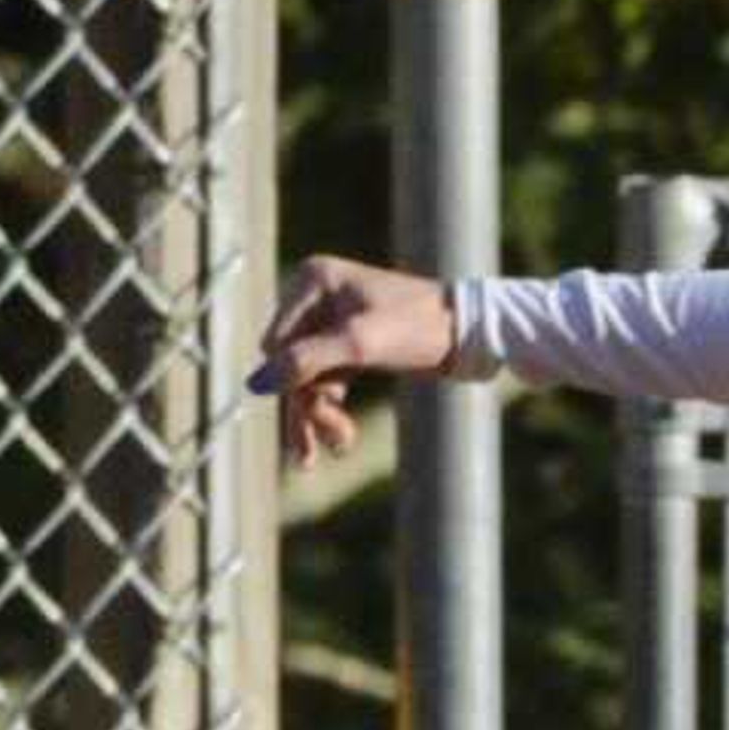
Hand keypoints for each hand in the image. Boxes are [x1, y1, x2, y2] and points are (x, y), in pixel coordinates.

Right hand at [252, 254, 460, 471]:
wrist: (473, 331)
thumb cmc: (420, 327)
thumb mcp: (360, 343)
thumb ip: (307, 360)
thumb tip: (255, 383)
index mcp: (313, 281)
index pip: (277, 341)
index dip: (289, 379)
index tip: (312, 412)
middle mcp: (318, 297)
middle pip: (290, 361)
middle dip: (307, 403)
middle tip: (326, 447)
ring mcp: (334, 322)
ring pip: (308, 376)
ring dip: (319, 415)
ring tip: (339, 448)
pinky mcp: (353, 346)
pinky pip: (328, 381)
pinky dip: (332, 409)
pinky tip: (340, 441)